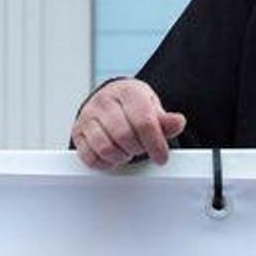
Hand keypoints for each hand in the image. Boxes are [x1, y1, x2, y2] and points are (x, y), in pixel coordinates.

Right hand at [72, 78, 186, 169]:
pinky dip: (105, 163)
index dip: (155, 144)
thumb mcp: (152, 108)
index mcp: (127, 91)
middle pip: (124, 136)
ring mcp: (88, 116)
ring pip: (105, 148)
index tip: (161, 157)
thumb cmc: (133, 106)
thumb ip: (166, 120)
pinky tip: (113, 157)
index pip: (143, 122)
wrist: (111, 100)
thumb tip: (177, 122)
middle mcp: (104, 101)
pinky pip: (89, 157)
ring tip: (128, 151)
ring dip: (121, 157)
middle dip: (137, 149)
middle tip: (141, 148)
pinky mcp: (77, 132)